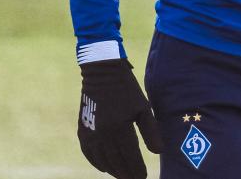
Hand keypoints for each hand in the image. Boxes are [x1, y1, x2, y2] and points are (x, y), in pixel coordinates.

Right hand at [78, 58, 162, 177]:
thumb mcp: (143, 108)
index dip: (137, 170)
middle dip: (126, 174)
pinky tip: (104, 167)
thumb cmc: (127, 89)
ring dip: (113, 171)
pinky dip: (96, 163)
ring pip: (102, 161)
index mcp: (120, 128)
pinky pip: (88, 153)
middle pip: (116, 162)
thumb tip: (158, 153)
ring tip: (123, 176)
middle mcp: (103, 135)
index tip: (144, 177)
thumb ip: (151, 131)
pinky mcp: (82, 130)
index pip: (130, 157)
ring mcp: (90, 133)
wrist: (102, 72)